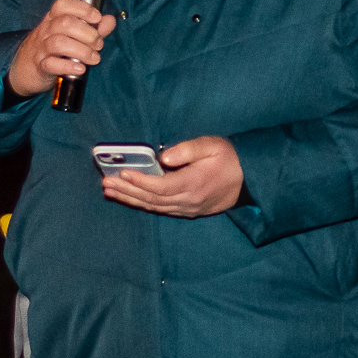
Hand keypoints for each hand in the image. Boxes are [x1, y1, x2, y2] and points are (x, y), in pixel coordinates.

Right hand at [8, 0, 116, 96]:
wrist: (25, 69)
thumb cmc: (53, 49)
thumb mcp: (72, 36)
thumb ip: (93, 28)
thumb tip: (109, 20)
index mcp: (53, 19)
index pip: (62, 5)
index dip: (82, 8)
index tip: (97, 18)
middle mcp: (46, 31)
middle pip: (64, 24)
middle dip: (87, 33)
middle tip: (98, 43)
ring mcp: (41, 48)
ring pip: (58, 43)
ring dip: (82, 51)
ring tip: (94, 58)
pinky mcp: (40, 66)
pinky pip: (51, 64)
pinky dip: (68, 66)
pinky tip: (80, 68)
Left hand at [102, 137, 246, 217]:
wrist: (251, 181)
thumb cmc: (231, 159)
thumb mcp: (213, 146)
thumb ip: (188, 149)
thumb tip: (164, 158)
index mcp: (193, 184)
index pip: (159, 186)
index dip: (139, 181)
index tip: (122, 172)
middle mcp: (188, 201)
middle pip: (151, 199)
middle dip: (127, 190)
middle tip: (106, 183)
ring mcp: (188, 209)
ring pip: (154, 207)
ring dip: (131, 199)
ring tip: (111, 191)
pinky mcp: (188, 211)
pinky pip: (161, 210)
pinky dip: (144, 204)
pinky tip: (131, 198)